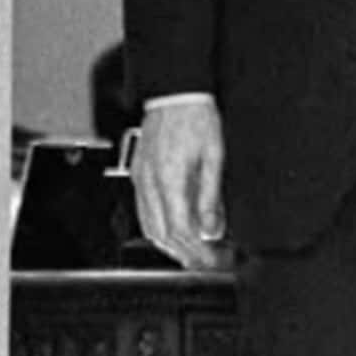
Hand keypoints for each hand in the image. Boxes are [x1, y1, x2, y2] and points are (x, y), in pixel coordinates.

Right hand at [128, 99, 231, 270]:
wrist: (175, 92)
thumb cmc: (196, 117)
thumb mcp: (214, 156)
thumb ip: (211, 197)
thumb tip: (213, 230)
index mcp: (170, 179)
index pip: (181, 231)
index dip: (199, 252)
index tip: (216, 261)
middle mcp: (150, 182)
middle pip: (163, 235)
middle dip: (187, 256)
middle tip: (209, 264)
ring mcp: (141, 178)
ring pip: (150, 227)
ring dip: (171, 247)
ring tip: (194, 255)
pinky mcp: (139, 173)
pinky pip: (144, 212)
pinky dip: (158, 229)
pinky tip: (174, 233)